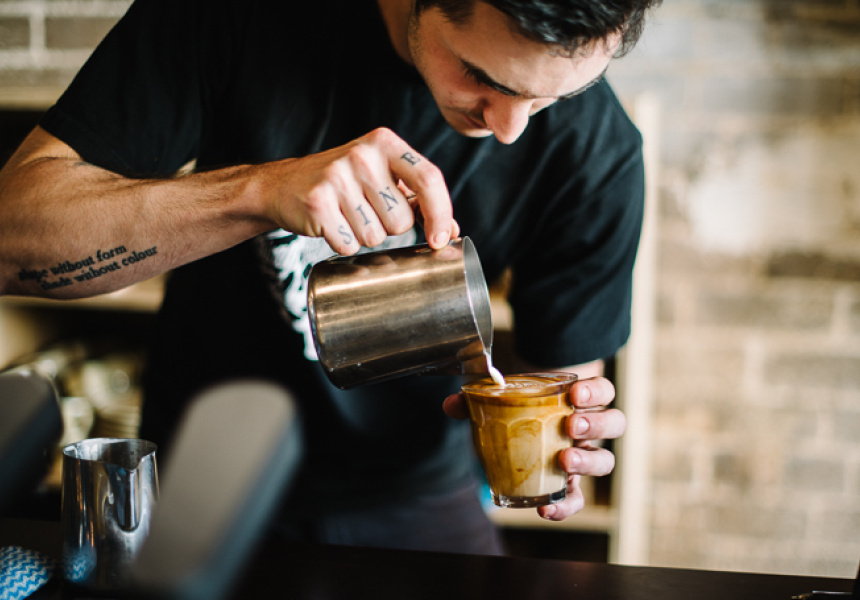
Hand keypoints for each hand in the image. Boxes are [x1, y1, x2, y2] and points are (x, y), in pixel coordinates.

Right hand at [260, 127, 458, 254]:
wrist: (284, 185)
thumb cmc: (345, 184)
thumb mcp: (383, 178)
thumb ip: (419, 200)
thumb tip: (450, 231)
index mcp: (385, 142)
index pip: (429, 178)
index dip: (440, 213)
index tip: (440, 239)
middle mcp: (362, 155)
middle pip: (401, 220)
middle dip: (389, 227)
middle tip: (365, 210)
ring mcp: (337, 178)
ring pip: (375, 237)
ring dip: (364, 236)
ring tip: (346, 215)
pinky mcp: (318, 202)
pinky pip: (349, 245)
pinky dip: (343, 243)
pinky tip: (331, 224)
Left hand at [442, 375, 626, 520]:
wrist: (524, 427)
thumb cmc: (521, 409)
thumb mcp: (505, 399)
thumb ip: (479, 400)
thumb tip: (451, 404)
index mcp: (579, 401)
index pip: (603, 391)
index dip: (595, 391)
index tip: (575, 393)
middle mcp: (588, 428)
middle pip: (614, 423)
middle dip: (596, 424)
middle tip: (572, 425)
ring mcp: (583, 456)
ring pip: (606, 460)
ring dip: (588, 461)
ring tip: (565, 459)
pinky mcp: (570, 485)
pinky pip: (577, 498)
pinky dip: (564, 506)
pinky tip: (545, 509)